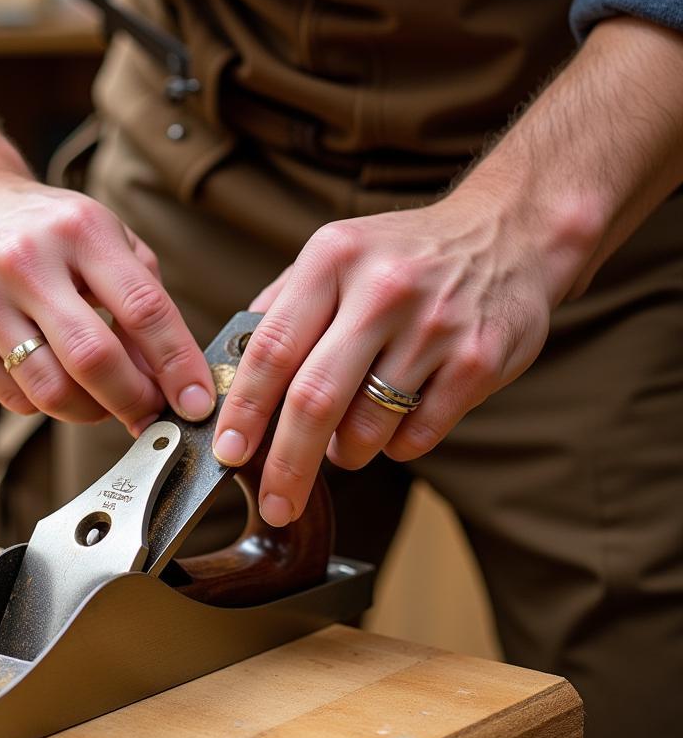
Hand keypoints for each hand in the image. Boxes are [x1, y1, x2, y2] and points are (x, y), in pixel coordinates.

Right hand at [0, 172, 214, 434]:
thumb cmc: (51, 231)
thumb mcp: (108, 240)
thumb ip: (145, 302)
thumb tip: (173, 379)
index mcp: (79, 230)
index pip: (142, 308)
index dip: (177, 364)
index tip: (197, 403)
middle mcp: (24, 261)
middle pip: (93, 358)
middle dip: (135, 401)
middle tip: (153, 414)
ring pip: (51, 391)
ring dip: (93, 412)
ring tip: (108, 402)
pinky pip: (15, 398)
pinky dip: (49, 404)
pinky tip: (59, 381)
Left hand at [212, 193, 564, 525]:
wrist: (509, 233)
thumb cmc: (404, 255)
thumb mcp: (337, 253)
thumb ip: (284, 305)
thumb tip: (229, 368)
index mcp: (334, 259)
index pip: (272, 348)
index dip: (244, 409)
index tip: (228, 451)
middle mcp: (383, 290)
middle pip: (315, 400)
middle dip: (287, 465)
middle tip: (277, 503)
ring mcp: (435, 326)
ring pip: (366, 428)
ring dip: (344, 453)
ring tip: (343, 441)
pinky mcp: (478, 361)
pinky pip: (417, 436)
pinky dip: (394, 447)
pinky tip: (394, 421)